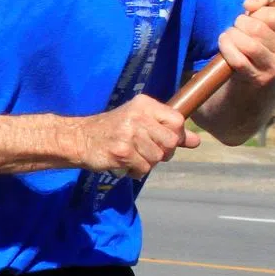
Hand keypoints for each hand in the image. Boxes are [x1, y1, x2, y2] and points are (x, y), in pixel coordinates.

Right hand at [71, 93, 195, 178]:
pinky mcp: (121, 152)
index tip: (162, 140)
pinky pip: (144, 168)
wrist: (79, 139)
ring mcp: (129, 134)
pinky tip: (125, 164)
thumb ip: (168, 131)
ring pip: (157, 158)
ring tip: (132, 157)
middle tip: (147, 152)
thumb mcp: (140, 123)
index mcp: (144, 104)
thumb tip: (196, 141)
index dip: (175, 136)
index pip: (177, 121)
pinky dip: (136, 171)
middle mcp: (137, 116)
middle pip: (170, 142)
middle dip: (163, 153)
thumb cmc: (112, 130)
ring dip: (147, 163)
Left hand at [215, 0, 274, 87]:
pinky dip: (227, 48)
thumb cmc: (259, 35)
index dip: (256, 12)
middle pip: (257, 29)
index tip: (252, 15)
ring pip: (248, 45)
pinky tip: (225, 42)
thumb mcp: (263, 11)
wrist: (252, 70)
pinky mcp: (259, 79)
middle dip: (240, 22)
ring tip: (230, 33)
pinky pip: (238, 60)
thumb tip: (251, 4)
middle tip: (237, 24)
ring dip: (232, 35)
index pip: (273, 15)